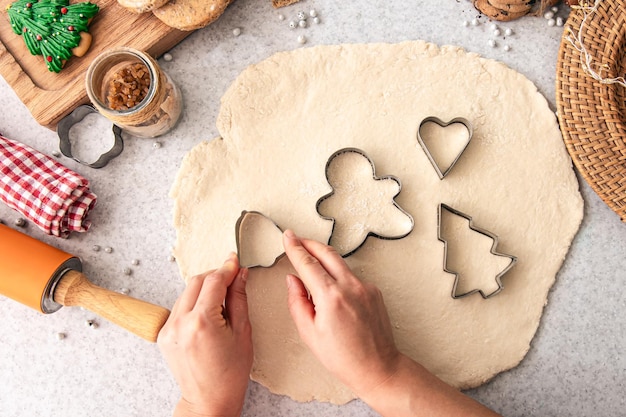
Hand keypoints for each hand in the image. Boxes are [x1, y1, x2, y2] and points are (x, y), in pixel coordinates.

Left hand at [157, 253, 251, 416]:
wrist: (209, 400)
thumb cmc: (230, 373)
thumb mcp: (243, 332)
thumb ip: (238, 298)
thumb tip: (240, 274)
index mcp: (202, 322)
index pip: (213, 281)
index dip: (227, 268)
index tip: (235, 261)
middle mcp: (180, 323)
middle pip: (196, 282)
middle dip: (215, 276)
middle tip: (231, 277)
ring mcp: (168, 329)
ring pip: (186, 293)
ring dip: (203, 289)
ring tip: (221, 302)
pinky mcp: (163, 335)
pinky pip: (179, 307)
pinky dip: (193, 304)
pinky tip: (207, 314)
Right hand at [283, 230, 500, 416]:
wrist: (378, 368)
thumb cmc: (343, 358)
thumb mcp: (309, 333)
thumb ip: (297, 302)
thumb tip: (293, 280)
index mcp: (331, 297)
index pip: (308, 263)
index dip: (295, 248)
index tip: (287, 237)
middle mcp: (350, 287)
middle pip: (327, 253)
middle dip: (310, 243)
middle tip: (298, 240)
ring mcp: (365, 287)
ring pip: (340, 264)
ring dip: (325, 259)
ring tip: (312, 265)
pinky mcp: (374, 291)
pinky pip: (352, 277)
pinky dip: (339, 277)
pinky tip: (333, 291)